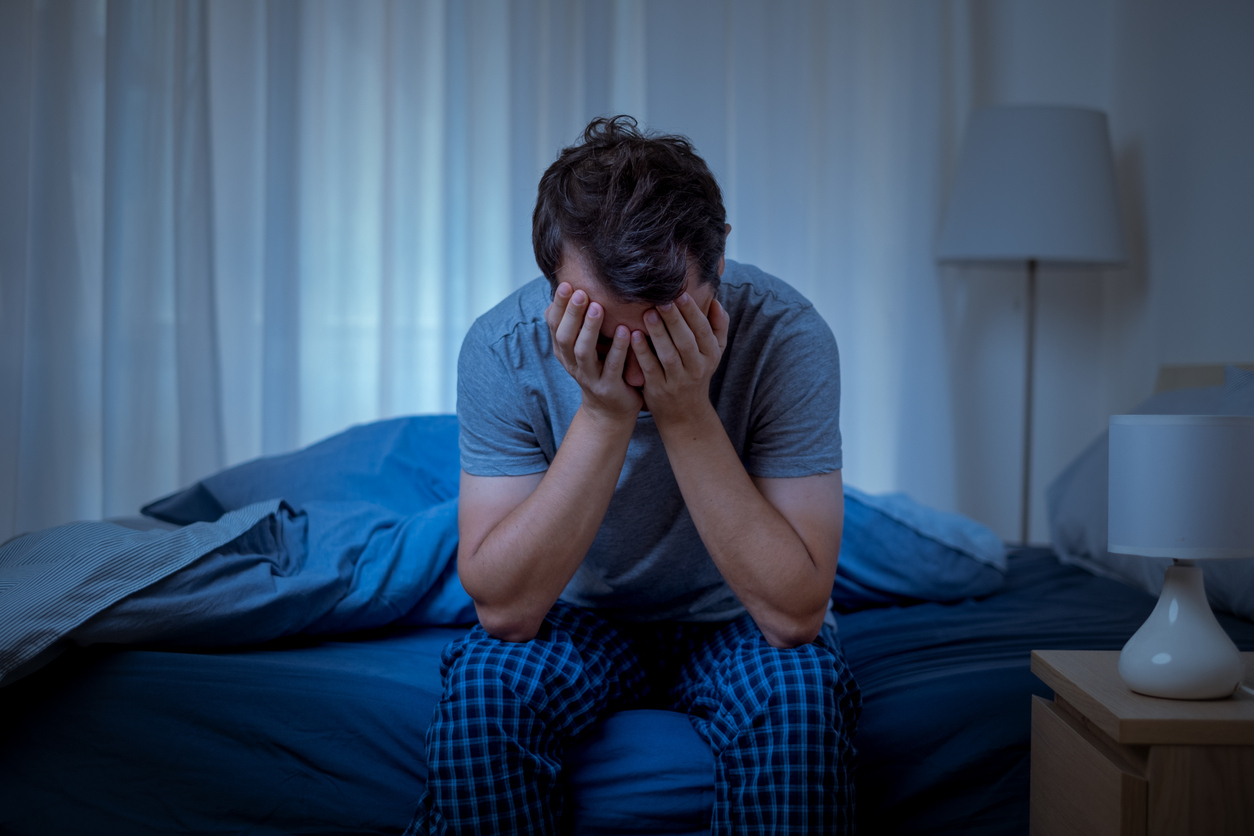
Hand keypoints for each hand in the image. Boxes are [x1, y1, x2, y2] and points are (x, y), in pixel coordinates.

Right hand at [545, 282, 643, 421]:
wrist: (611, 410)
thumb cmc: (601, 368)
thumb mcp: (584, 346)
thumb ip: (578, 323)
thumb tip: (570, 287)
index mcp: (564, 351)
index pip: (554, 325)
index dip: (558, 306)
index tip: (565, 284)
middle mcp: (572, 364)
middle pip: (565, 337)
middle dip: (571, 314)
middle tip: (580, 292)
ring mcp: (589, 377)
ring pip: (584, 351)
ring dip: (590, 328)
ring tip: (599, 307)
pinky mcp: (608, 388)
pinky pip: (612, 367)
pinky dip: (618, 348)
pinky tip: (625, 330)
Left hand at [631, 291, 728, 426]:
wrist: (685, 412)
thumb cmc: (697, 372)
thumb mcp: (715, 352)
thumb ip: (718, 326)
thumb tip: (715, 301)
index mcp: (711, 355)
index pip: (703, 331)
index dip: (692, 313)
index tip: (681, 294)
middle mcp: (696, 368)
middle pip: (686, 341)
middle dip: (674, 319)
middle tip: (661, 299)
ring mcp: (677, 380)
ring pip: (668, 355)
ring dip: (658, 333)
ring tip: (648, 313)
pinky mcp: (659, 388)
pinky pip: (650, 368)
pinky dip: (642, 352)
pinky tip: (634, 335)